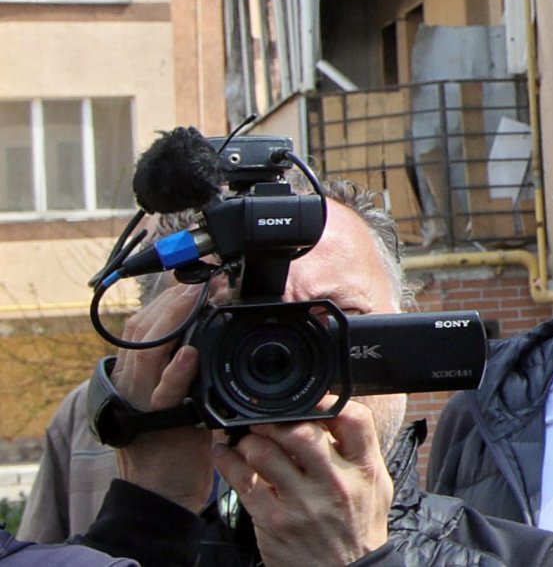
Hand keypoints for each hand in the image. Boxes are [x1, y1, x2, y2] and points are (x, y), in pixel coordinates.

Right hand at [111, 282, 213, 510]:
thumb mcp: (179, 391)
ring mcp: (140, 399)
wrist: (162, 489)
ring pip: (148, 352)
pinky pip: (162, 393)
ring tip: (197, 297)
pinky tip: (189, 354)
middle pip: (144, 328)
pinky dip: (175, 372)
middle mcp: (132, 380)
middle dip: (175, 300)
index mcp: (136, 370)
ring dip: (175, 321)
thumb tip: (209, 327)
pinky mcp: (157, 423)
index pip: (145, 321)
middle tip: (206, 278)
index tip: (198, 275)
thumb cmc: (174, 438)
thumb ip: (186, 361)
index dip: (170, 296)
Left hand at [212, 399, 392, 566]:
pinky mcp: (273, 521)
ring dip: (250, 439)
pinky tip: (225, 454)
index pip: (353, 419)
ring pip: (264, 453)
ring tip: (247, 437)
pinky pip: (242, 482)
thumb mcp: (376, 483)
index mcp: (364, 469)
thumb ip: (358, 449)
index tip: (310, 401)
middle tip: (266, 418)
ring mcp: (302, 503)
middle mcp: (334, 483)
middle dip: (276, 419)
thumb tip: (333, 413)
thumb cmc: (360, 524)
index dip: (327, 402)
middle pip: (300, 431)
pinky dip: (228, 462)